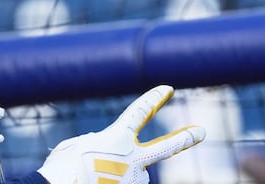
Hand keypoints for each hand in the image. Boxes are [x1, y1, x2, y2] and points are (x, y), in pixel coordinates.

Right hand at [37, 85, 204, 183]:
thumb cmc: (62, 169)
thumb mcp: (76, 146)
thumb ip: (97, 143)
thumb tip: (109, 151)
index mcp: (116, 138)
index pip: (140, 112)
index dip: (154, 99)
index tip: (168, 89)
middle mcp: (132, 159)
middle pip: (166, 147)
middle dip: (185, 138)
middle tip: (202, 131)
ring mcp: (135, 181)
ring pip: (132, 173)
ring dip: (117, 174)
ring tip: (94, 178)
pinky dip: (113, 183)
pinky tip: (98, 182)